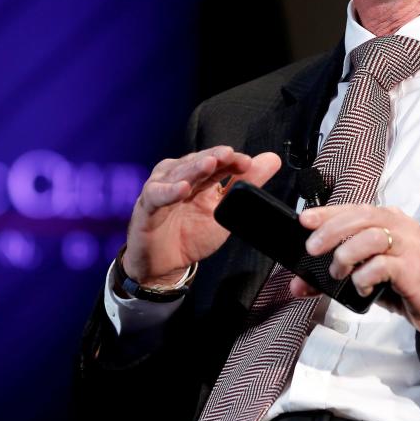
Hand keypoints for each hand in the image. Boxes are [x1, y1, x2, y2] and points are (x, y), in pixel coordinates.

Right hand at [123, 146, 281, 285]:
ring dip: (193, 169)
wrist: (165, 265)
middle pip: (197, 162)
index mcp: (199, 176)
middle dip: (214, 158)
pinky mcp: (147, 208)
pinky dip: (169, 191)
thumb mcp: (225, 209)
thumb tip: (272, 159)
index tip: (248, 162)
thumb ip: (248, 183)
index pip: (216, 162)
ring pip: (177, 174)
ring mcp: (161, 190)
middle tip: (229, 154)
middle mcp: (179, 177)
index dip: (231, 160)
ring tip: (209, 164)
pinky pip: (157, 197)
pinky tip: (182, 189)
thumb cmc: (191, 234)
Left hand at [294, 204, 419, 338]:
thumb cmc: (407, 285)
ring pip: (370, 237)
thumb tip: (298, 284)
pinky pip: (381, 265)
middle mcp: (401, 227)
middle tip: (312, 249)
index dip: (327, 212)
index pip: (355, 209)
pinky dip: (364, 277)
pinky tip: (362, 286)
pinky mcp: (413, 268)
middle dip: (331, 231)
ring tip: (340, 273)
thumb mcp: (368, 276)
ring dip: (346, 255)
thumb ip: (335, 275)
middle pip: (360, 217)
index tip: (304, 219)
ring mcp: (409, 246)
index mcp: (390, 220)